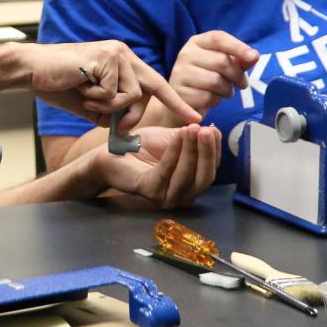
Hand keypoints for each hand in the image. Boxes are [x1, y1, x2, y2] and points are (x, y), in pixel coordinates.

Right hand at [22, 41, 201, 132]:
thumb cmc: (58, 84)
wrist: (31, 70)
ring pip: (131, 95)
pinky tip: (80, 87)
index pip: (155, 84)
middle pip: (146, 93)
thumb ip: (112, 112)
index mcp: (123, 62)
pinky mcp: (106, 58)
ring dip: (106, 105)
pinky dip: (96, 99)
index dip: (176, 102)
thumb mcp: (92, 104)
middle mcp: (124, 53)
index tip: (196, 118)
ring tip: (85, 94)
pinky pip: (113, 93)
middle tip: (101, 114)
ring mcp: (116, 53)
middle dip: (128, 114)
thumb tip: (127, 128)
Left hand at [89, 124, 220, 207]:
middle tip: (206, 131)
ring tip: (193, 130)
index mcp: (190, 184)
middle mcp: (181, 195)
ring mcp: (166, 196)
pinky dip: (174, 152)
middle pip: (204, 178)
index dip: (214, 150)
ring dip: (192, 150)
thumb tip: (213, 130)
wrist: (112, 152)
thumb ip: (192, 138)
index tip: (213, 129)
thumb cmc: (142, 147)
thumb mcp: (172, 139)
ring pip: (187, 175)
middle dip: (207, 153)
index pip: (211, 169)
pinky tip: (179, 135)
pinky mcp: (149, 191)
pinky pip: (166, 171)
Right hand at [169, 31, 258, 113]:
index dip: (238, 46)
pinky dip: (216, 101)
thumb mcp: (223, 65)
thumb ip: (239, 59)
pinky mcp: (180, 93)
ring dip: (227, 90)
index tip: (253, 57)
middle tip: (242, 84)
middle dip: (237, 75)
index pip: (218, 38)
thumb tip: (254, 56)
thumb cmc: (207, 78)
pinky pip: (208, 97)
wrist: (182, 101)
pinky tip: (212, 98)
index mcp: (197, 42)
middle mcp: (185, 54)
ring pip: (216, 81)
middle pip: (221, 61)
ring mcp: (180, 73)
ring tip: (225, 91)